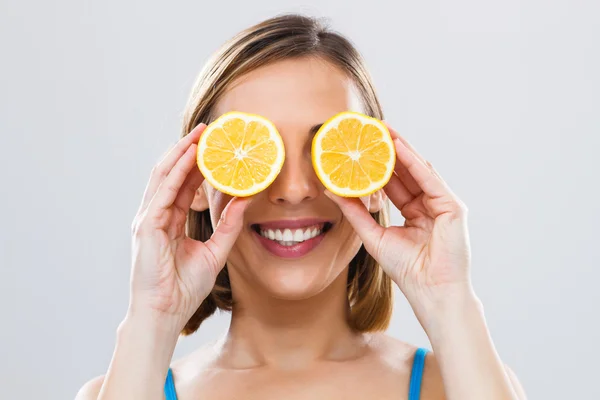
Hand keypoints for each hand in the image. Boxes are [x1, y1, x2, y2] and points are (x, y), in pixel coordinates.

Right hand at [129, 123, 251, 330]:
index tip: (214, 147)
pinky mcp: (147, 225)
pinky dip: (176, 171)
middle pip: (171, 174)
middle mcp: (156, 215)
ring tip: (199, 134)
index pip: (183, 185)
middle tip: (207, 130)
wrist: (166, 313)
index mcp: (169, 221)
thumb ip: (229, 226)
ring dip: (181, 153)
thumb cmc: (184, 288)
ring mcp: (148, 219)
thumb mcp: (215, 252)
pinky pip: (164, 192)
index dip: (197, 164)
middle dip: (187, 150)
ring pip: (163, 176)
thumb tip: (245, 200)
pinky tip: (190, 156)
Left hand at [325, 123, 472, 326]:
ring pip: (418, 170)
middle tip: (371, 130)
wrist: (431, 291)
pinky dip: (413, 162)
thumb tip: (332, 190)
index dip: (377, 165)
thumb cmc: (407, 269)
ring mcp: (442, 204)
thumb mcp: (373, 235)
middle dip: (388, 150)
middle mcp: (429, 205)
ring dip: (400, 149)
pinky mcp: (452, 206)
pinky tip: (398, 147)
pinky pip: (429, 179)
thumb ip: (355, 212)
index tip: (360, 148)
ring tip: (382, 130)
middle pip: (406, 171)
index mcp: (414, 213)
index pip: (394, 182)